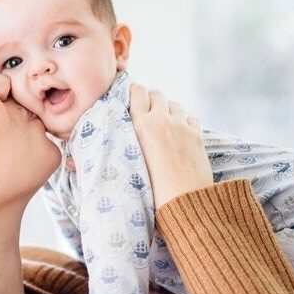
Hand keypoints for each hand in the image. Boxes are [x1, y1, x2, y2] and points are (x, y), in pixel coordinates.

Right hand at [129, 85, 213, 207]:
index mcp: (142, 125)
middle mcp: (162, 120)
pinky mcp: (198, 135)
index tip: (133, 100)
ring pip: (175, 104)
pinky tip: (181, 134)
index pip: (138, 91)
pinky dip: (185, 121)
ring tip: (164, 126)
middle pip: (157, 94)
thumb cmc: (150, 188)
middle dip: (152, 100)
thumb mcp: (130, 161)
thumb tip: (95, 148)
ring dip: (169, 110)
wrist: (182, 202)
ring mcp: (182, 126)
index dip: (135, 93)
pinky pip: (190, 117)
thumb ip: (124, 143)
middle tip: (148, 114)